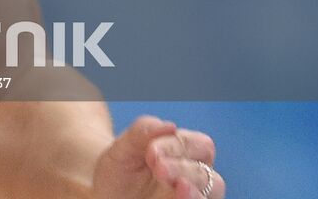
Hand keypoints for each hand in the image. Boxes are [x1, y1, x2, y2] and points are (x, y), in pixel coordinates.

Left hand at [93, 115, 223, 198]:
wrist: (106, 192)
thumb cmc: (120, 166)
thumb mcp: (124, 147)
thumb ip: (143, 131)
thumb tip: (171, 126)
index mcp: (185, 153)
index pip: (199, 145)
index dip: (178, 146)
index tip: (151, 151)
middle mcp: (193, 177)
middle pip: (207, 174)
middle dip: (184, 169)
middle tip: (159, 168)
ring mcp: (190, 197)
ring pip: (211, 194)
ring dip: (195, 191)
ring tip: (180, 187)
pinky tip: (178, 197)